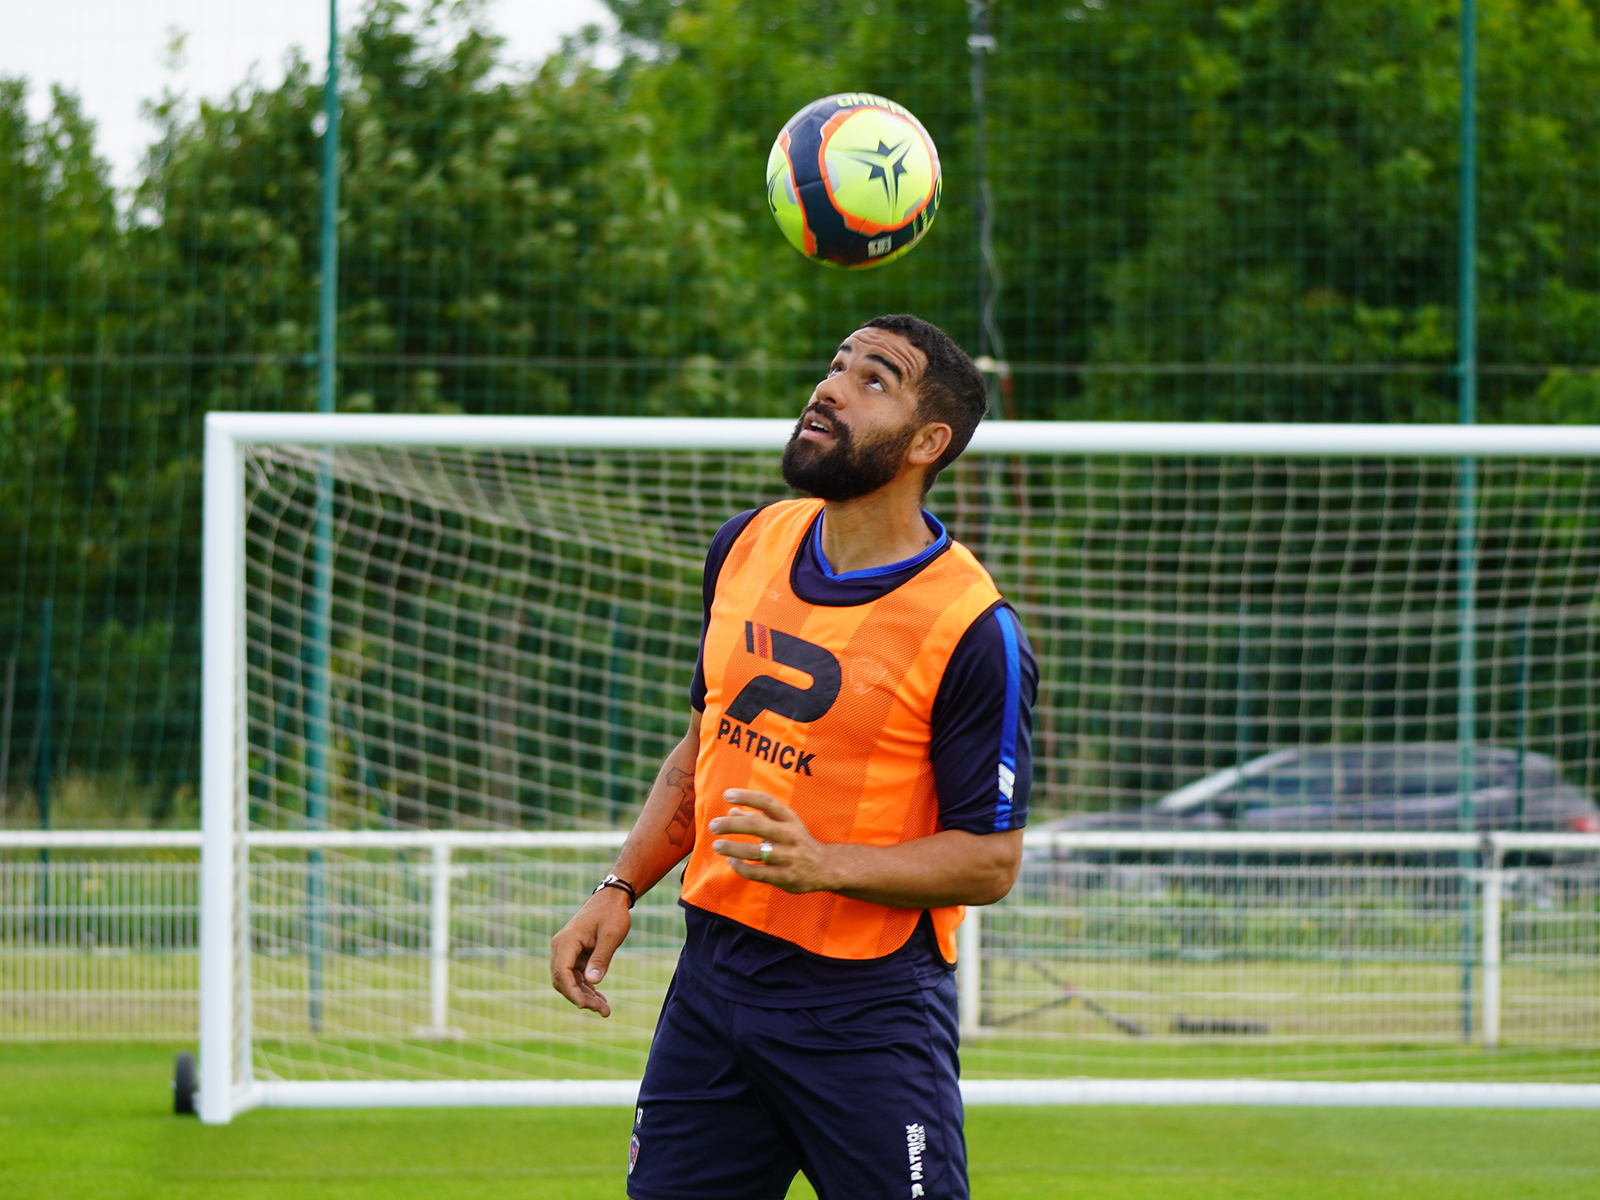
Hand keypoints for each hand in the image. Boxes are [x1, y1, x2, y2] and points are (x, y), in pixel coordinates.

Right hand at [549, 887, 631, 1017]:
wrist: (612, 899)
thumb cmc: (612, 914)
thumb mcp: (611, 935)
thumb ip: (601, 958)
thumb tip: (592, 982)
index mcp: (567, 941)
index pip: (562, 972)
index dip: (571, 991)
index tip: (584, 1005)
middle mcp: (562, 947)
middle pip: (563, 980)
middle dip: (580, 998)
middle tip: (602, 1010)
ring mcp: (567, 952)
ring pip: (570, 981)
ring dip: (585, 996)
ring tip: (605, 1010)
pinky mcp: (575, 956)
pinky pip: (577, 977)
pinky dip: (588, 989)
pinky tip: (601, 1000)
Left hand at [709, 789, 836, 894]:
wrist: (825, 867)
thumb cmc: (797, 841)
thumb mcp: (783, 825)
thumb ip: (758, 817)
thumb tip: (731, 810)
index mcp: (790, 819)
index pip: (767, 802)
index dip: (746, 796)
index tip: (727, 795)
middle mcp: (790, 835)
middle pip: (758, 825)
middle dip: (732, 825)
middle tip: (713, 825)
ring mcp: (788, 857)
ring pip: (755, 851)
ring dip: (733, 848)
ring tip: (717, 845)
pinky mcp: (785, 876)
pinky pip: (758, 872)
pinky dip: (741, 867)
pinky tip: (732, 862)